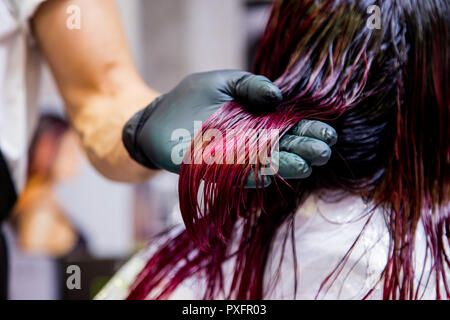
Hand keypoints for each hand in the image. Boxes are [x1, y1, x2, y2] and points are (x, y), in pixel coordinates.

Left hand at [122, 70, 336, 187]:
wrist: (159, 116)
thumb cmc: (193, 95)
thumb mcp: (224, 81)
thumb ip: (251, 85)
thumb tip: (278, 96)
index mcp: (259, 119)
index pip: (290, 126)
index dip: (309, 129)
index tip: (328, 133)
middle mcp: (252, 141)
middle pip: (283, 147)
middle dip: (304, 150)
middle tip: (323, 152)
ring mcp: (235, 158)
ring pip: (265, 164)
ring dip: (285, 166)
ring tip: (305, 165)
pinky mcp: (216, 170)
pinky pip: (236, 175)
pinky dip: (251, 176)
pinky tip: (269, 176)